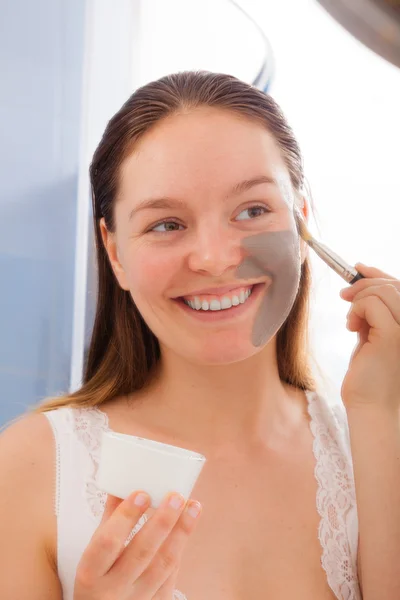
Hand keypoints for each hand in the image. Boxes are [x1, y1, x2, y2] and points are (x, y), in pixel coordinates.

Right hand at [74, 490, 201, 599]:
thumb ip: (109, 520)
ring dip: (181, 533)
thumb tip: (122, 482)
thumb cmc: (95, 581)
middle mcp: (112, 591)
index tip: (142, 493)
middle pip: (141, 553)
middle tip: (176, 495)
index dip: (125, 517)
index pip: (108, 542)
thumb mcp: (93, 553)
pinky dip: (179, 551)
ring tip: (193, 506)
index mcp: (91, 573)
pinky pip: (171, 579)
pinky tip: (186, 529)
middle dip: (161, 521)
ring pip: (163, 566)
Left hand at [339, 263, 399, 410]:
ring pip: (384, 291)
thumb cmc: (370, 377)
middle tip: (344, 295)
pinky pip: (371, 304)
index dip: (380, 274)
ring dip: (360, 298)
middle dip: (365, 283)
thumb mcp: (373, 336)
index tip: (358, 268)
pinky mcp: (394, 336)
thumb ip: (374, 313)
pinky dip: (356, 309)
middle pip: (395, 285)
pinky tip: (351, 327)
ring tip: (351, 320)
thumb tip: (359, 283)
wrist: (372, 408)